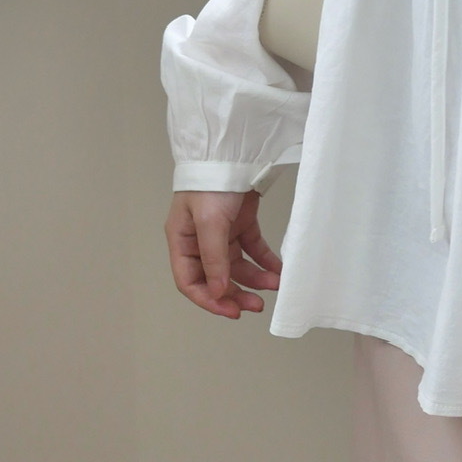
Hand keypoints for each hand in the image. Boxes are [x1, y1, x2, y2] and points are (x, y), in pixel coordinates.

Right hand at [165, 189, 281, 319]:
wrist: (234, 150)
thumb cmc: (212, 184)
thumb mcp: (210, 223)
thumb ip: (214, 259)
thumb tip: (219, 292)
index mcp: (182, 241)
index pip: (190, 281)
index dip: (209, 300)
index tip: (232, 312)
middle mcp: (199, 239)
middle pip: (216, 277)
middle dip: (236, 293)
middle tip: (256, 306)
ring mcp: (221, 231)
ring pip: (237, 265)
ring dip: (255, 278)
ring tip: (275, 285)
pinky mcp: (241, 222)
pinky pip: (253, 249)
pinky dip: (265, 261)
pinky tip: (279, 270)